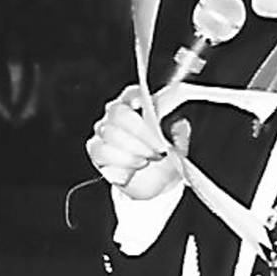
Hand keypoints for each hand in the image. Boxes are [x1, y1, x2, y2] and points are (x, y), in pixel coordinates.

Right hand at [86, 85, 188, 200]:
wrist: (155, 181)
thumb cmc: (164, 155)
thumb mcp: (178, 144)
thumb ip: (178, 133)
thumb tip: (179, 124)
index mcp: (137, 105)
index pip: (132, 94)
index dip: (135, 97)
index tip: (142, 104)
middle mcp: (116, 115)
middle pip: (118, 113)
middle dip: (140, 130)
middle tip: (158, 147)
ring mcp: (103, 132)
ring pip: (109, 133)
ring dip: (133, 147)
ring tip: (150, 158)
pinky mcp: (96, 151)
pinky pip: (101, 151)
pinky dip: (121, 159)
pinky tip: (136, 164)